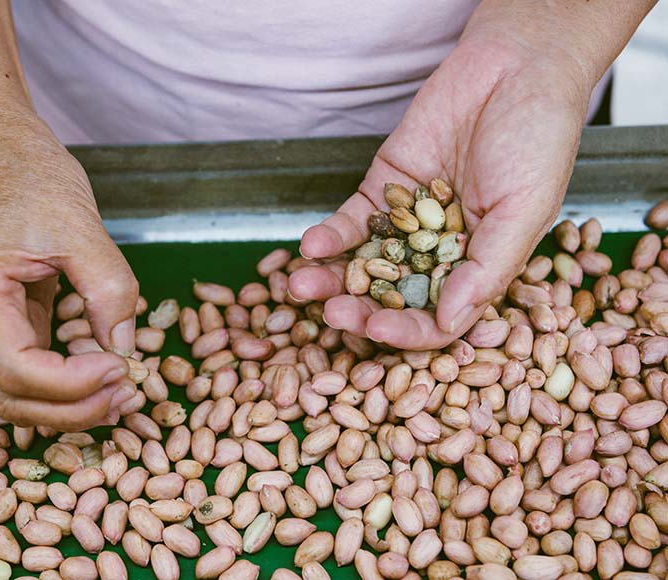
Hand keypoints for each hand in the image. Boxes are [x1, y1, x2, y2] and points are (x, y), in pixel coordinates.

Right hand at [0, 129, 138, 430]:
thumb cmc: (31, 178)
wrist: (1, 153)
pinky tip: (101, 378)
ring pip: (13, 395)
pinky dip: (62, 386)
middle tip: (126, 395)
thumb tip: (127, 351)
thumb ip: (109, 290)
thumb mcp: (83, 228)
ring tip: (119, 394)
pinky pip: (25, 372)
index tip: (122, 369)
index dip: (72, 385)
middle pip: (9, 398)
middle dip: (71, 410)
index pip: (16, 370)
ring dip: (66, 406)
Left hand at [290, 34, 590, 349]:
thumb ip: (487, 268)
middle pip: (392, 298)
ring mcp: (406, 224)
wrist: (515, 68)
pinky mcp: (382, 191)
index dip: (408, 332)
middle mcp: (439, 254)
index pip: (438, 318)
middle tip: (333, 315)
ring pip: (363, 264)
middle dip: (360, 310)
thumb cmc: (538, 140)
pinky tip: (311, 246)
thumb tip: (450, 322)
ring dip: (332, 280)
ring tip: (302, 287)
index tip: (377, 332)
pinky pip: (351, 222)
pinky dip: (330, 236)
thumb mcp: (525, 210)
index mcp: (479, 269)